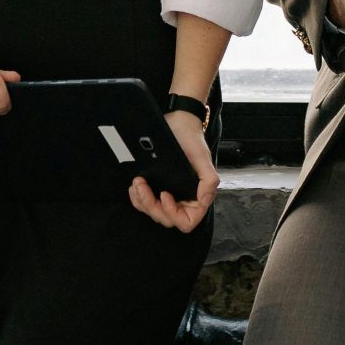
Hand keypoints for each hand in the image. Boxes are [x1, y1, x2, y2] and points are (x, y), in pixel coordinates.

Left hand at [131, 109, 218, 232]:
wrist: (178, 122)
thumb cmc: (192, 139)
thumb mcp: (202, 157)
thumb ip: (209, 181)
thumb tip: (204, 200)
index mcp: (197, 196)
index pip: (187, 222)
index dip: (173, 214)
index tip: (164, 195)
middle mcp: (184, 199)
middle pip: (166, 219)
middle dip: (151, 205)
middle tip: (142, 185)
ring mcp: (170, 194)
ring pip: (153, 212)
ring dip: (142, 201)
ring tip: (137, 182)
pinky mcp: (157, 188)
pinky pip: (144, 203)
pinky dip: (137, 197)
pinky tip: (135, 184)